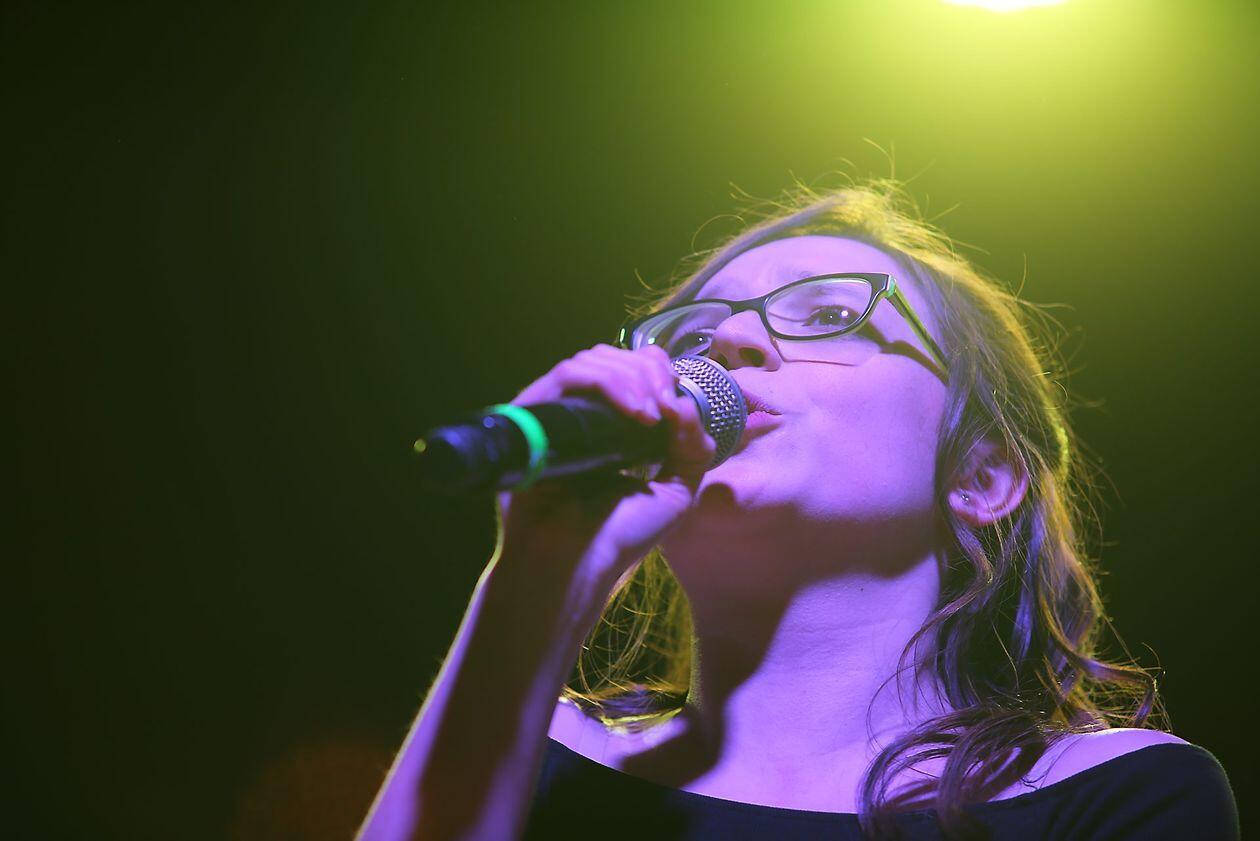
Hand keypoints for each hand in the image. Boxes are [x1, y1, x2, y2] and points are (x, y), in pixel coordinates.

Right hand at [494, 344, 715, 588]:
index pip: (629, 367)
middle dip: (650, 372)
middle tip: (666, 410)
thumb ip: (693, 446)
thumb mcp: (677, 489)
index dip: (657, 369)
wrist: (575, 565)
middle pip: (613, 355)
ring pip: (592, 359)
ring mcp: (554, 412)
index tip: (677, 399)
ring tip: (651, 416)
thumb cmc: (619, 535)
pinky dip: (608, 383)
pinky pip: (567, 374)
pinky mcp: (531, 414)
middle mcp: (580, 413)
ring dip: (632, 377)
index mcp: (610, 425)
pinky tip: (635, 413)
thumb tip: (683, 402)